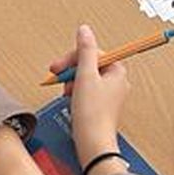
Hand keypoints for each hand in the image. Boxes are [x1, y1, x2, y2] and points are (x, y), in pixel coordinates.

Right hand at [48, 24, 130, 166]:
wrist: (93, 144)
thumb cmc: (91, 113)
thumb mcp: (85, 76)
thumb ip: (85, 51)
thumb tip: (85, 30)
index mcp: (117, 71)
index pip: (94, 53)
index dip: (74, 57)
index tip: (59, 66)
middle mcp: (116, 81)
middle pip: (90, 64)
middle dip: (71, 70)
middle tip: (56, 75)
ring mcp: (109, 95)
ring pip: (86, 78)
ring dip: (72, 81)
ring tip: (65, 92)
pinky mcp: (101, 106)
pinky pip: (86, 91)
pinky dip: (75, 92)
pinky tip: (69, 99)